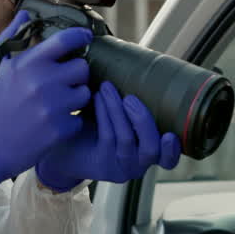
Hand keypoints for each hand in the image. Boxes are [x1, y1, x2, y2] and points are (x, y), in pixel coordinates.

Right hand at [0, 11, 92, 197]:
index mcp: (28, 63)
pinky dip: (70, 120)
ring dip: (75, 97)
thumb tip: (25, 14)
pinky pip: (80, 117)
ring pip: (85, 92)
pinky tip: (53, 122)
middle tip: (62, 81)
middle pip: (82, 67)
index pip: (66, 40)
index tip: (85, 38)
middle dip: (74, 73)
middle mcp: (43, 82)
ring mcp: (54, 107)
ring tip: (57, 103)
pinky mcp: (61, 129)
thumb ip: (9, 38)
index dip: (80, 36)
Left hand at [35, 82, 181, 191]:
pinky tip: (97, 98)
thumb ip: (131, 102)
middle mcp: (137, 164)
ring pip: (127, 139)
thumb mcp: (116, 114)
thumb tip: (137, 65)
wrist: (61, 145)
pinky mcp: (101, 166)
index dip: (173, 149)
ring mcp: (119, 168)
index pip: (168, 160)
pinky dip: (105, 114)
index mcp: (146, 152)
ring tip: (107, 88)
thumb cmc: (91, 125)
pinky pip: (108, 137)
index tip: (170, 133)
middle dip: (143, 120)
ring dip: (118, 111)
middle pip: (151, 149)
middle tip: (130, 98)